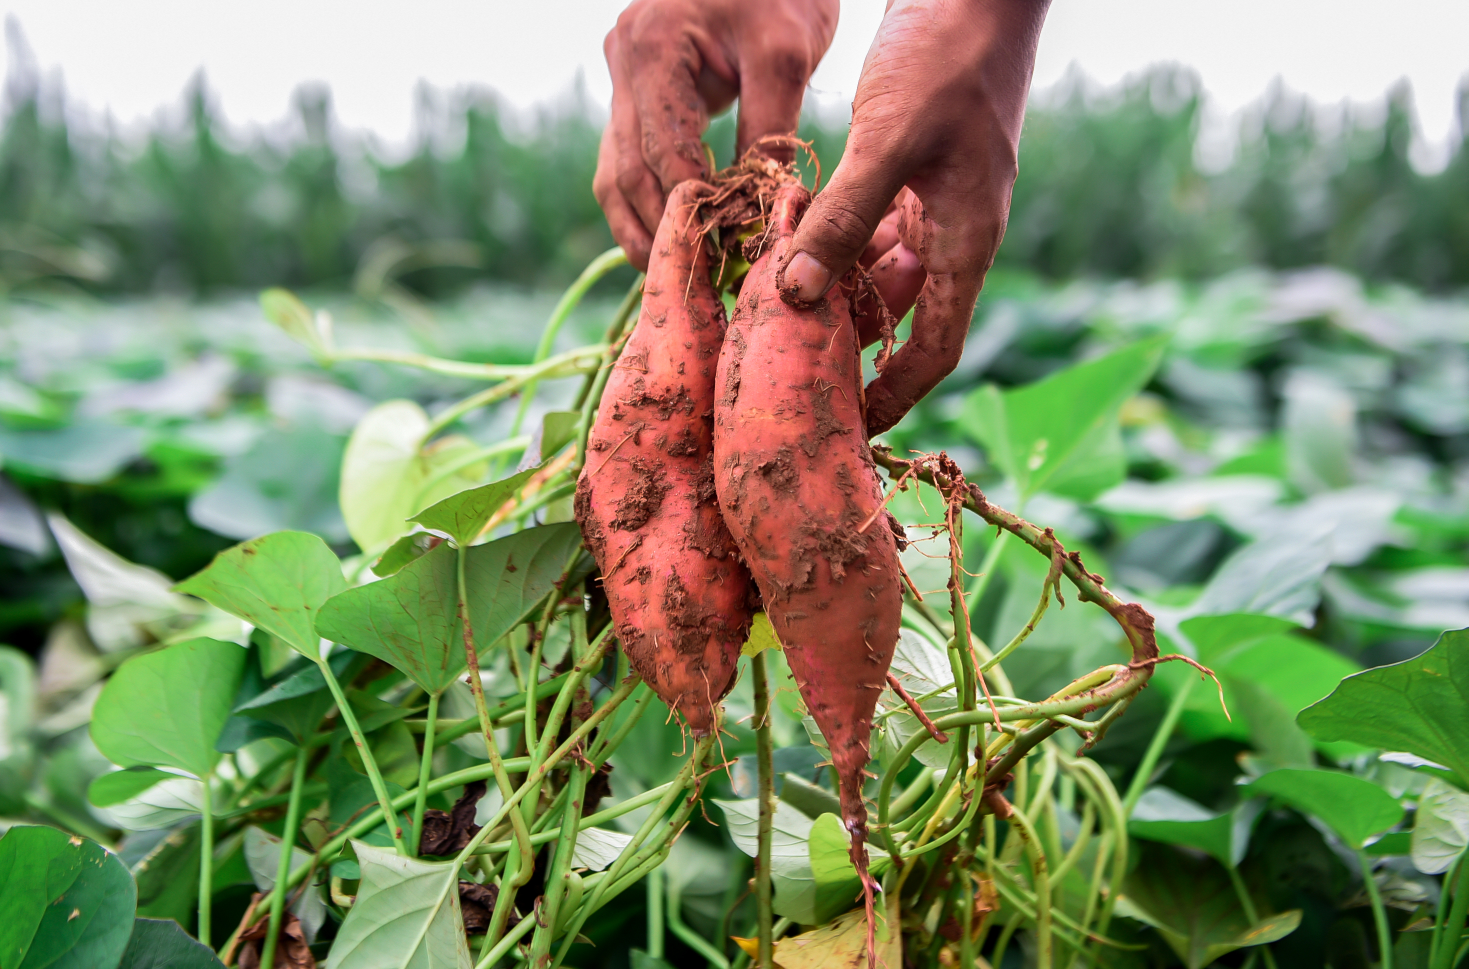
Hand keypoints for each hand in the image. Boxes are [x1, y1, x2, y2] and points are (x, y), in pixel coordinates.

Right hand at [595, 0, 838, 270]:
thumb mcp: (786, 53)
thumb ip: (768, 130)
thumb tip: (760, 209)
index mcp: (652, 49)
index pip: (666, 154)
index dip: (693, 212)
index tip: (725, 258)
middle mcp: (622, 63)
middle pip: (629, 171)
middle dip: (662, 230)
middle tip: (698, 283)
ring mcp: (621, 76)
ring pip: (615, 171)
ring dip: (641, 227)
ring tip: (673, 276)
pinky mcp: (634, 90)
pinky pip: (626, 157)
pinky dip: (644, 201)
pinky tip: (667, 240)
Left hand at [777, 0, 1051, 435]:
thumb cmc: (947, 58)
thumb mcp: (889, 140)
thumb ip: (842, 217)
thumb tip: (794, 295)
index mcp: (966, 242)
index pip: (934, 348)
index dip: (894, 394)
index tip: (849, 428)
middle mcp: (952, 235)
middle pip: (899, 318)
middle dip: (848, 348)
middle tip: (785, 374)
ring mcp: (931, 205)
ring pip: (875, 273)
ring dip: (830, 291)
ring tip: (769, 316)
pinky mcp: (908, 175)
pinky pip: (865, 228)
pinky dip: (828, 240)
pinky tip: (782, 244)